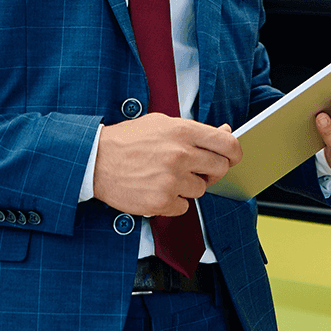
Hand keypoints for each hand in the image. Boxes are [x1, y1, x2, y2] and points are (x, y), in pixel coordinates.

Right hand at [93, 115, 240, 217]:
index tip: (232, 157)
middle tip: (194, 169)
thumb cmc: (128, 140)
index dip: (235, 153)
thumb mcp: (161, 123)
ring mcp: (171, 180)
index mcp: (182, 131)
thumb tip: (225, 131)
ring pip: (201, 189)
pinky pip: (184, 207)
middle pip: (219, 169)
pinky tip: (156, 189)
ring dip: (188, 186)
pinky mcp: (162, 201)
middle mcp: (180, 155)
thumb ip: (195, 130)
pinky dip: (173, 201)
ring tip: (165, 176)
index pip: (227, 144)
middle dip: (211, 171)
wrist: (96, 160)